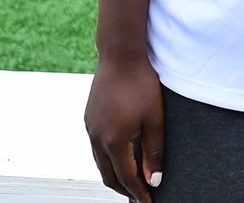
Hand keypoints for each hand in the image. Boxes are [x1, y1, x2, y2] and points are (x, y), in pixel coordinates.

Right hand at [84, 57, 165, 201]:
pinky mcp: (88, 118)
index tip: (148, 202)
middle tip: (139, 197)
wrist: (120, 55)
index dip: (138, 193)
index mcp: (114, 141)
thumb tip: (154, 180)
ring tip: (130, 182)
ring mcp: (89, 128)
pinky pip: (95, 148)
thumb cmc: (142, 84)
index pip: (126, 177)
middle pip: (108, 175)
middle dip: (124, 189)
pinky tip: (118, 157)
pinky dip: (107, 159)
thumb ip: (154, 151)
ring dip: (114, 175)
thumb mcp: (155, 119)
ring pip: (99, 163)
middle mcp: (96, 138)